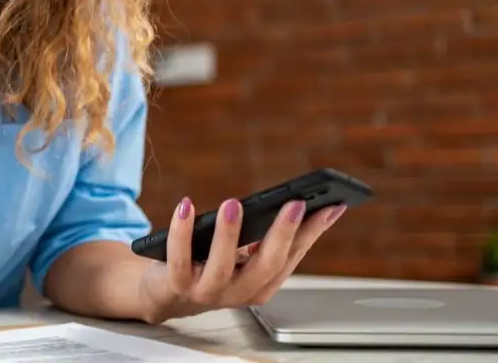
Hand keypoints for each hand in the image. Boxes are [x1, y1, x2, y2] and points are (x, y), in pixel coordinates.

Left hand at [136, 197, 344, 323]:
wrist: (165, 294)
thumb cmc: (208, 265)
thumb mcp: (242, 255)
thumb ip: (264, 239)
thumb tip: (296, 204)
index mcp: (261, 283)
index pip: (292, 256)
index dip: (313, 232)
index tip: (332, 206)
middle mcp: (239, 292)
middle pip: (266, 265)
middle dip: (283, 233)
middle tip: (295, 203)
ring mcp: (208, 291)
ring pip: (222, 266)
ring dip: (229, 234)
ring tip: (233, 203)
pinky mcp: (177, 285)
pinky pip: (179, 259)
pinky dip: (182, 232)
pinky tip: (186, 206)